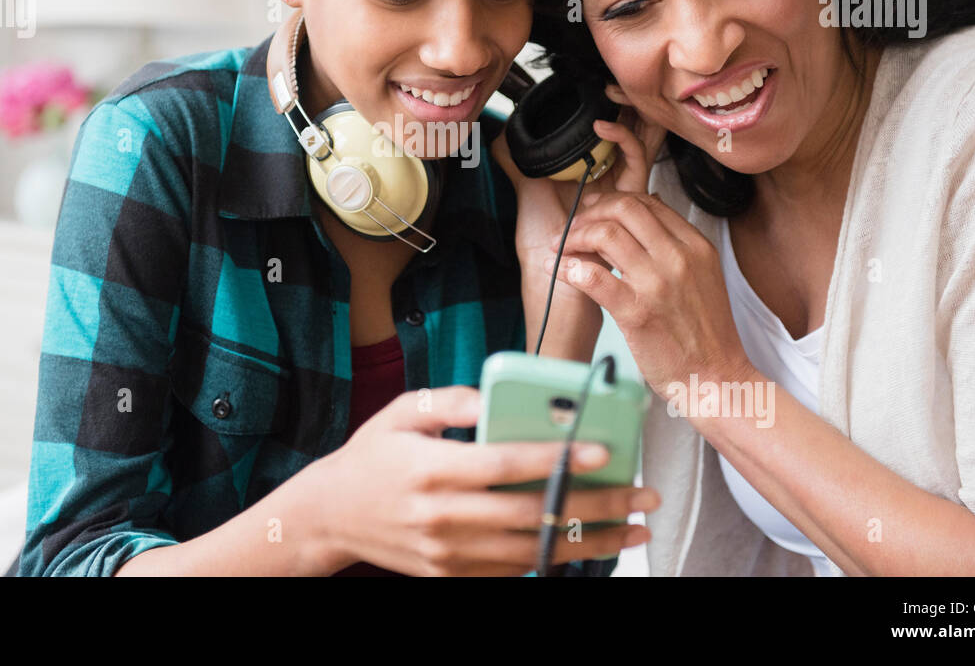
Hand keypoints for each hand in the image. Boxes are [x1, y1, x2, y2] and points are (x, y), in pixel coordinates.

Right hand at [312, 386, 658, 575]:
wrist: (331, 515)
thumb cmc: (372, 456)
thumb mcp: (402, 412)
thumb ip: (452, 402)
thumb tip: (498, 399)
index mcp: (432, 470)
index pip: (507, 464)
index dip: (558, 458)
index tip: (604, 451)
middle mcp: (444, 516)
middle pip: (534, 514)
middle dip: (596, 506)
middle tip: (643, 495)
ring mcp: (449, 553)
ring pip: (534, 552)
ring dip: (589, 542)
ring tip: (633, 529)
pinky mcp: (452, 575)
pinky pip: (513, 572)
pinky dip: (554, 561)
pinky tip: (588, 546)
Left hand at [491, 83, 666, 261]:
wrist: (553, 277)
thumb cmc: (544, 243)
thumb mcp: (528, 194)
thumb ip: (516, 164)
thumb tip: (499, 136)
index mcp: (594, 174)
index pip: (612, 132)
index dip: (612, 106)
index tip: (594, 86)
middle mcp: (613, 177)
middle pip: (633, 130)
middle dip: (629, 102)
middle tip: (612, 82)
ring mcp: (624, 186)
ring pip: (642, 138)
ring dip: (630, 112)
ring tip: (612, 92)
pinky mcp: (630, 197)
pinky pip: (636, 161)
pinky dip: (622, 138)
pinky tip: (602, 126)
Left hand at [540, 190, 753, 394]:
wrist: (717, 377)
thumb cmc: (705, 333)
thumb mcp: (703, 276)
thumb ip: (675, 247)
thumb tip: (644, 216)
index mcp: (695, 246)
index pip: (647, 203)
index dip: (611, 201)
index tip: (593, 210)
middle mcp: (678, 258)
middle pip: (624, 209)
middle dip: (589, 212)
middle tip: (572, 226)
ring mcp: (657, 284)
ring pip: (605, 235)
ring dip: (573, 236)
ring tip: (559, 247)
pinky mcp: (636, 312)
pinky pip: (593, 277)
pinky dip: (567, 268)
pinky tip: (557, 270)